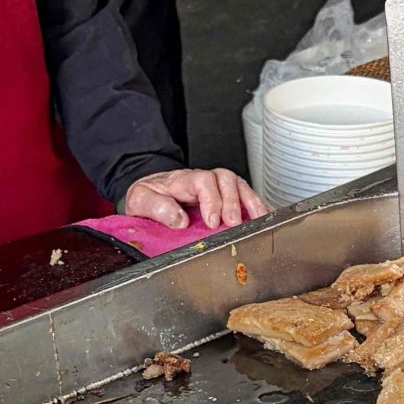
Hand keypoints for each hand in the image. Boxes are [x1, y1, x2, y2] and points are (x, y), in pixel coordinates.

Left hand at [122, 168, 265, 230]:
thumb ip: (156, 207)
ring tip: (258, 221)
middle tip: (233, 224)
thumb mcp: (140, 200)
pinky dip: (256, 207)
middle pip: (226, 180)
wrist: (151, 192)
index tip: (212, 222)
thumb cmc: (148, 195)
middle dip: (233, 203)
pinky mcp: (225, 196)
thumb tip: (179, 221)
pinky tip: (263, 218)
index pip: (202, 181)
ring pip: (239, 185)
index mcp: (182, 180)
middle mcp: (204, 179)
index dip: (211, 200)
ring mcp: (216, 186)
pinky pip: (245, 196)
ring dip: (251, 203)